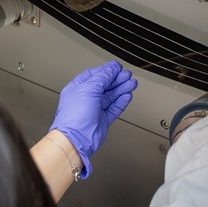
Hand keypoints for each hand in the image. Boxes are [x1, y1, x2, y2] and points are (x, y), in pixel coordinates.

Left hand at [49, 61, 137, 177]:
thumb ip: (102, 77)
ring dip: (121, 89)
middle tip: (127, 75)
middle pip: (104, 84)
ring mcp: (94, 109)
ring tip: (132, 83)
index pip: (93, 75)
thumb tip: (111, 68)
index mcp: (77, 88)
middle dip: (116, 79)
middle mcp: (85, 98)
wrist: (77, 138)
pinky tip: (127, 95)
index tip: (117, 67)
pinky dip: (121, 101)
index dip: (106, 70)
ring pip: (111, 96)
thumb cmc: (75, 115)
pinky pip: (114, 108)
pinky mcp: (102, 119)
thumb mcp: (89, 89)